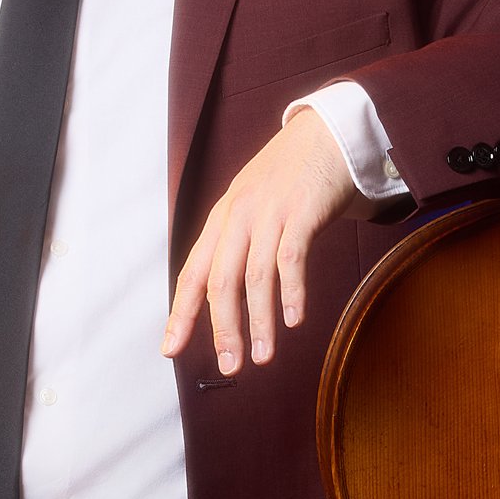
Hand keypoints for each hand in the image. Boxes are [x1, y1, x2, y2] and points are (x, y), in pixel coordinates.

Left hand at [162, 106, 354, 375]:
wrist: (328, 131)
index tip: (170, 349)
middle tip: (229, 367)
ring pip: (254, 277)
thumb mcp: (255, 205)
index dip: (180, 314)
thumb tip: (231, 294)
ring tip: (262, 357)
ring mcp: (269, 212)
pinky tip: (292, 320)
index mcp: (222, 220)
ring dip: (258, 322)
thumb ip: (241, 242)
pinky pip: (290, 258)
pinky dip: (290, 292)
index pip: (192, 274)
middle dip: (222, 330)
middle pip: (219, 282)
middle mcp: (238, 216)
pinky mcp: (301, 210)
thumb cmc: (292, 176)